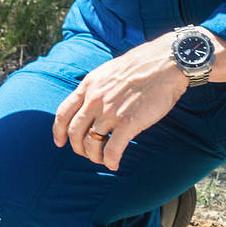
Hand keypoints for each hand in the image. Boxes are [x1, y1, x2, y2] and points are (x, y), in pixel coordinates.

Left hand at [52, 35, 187, 171]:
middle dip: (78, 148)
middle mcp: (94, 100)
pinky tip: (114, 164)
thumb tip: (91, 101)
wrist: (166, 62)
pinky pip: (112, 151)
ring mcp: (110, 112)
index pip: (63, 113)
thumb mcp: (109, 71)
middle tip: (87, 154)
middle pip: (75, 132)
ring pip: (91, 144)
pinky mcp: (128, 123)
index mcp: (88, 85)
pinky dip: (110, 161)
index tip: (60, 142)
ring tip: (103, 159)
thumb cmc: (143, 65)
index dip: (59, 131)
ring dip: (95, 156)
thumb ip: (97, 87)